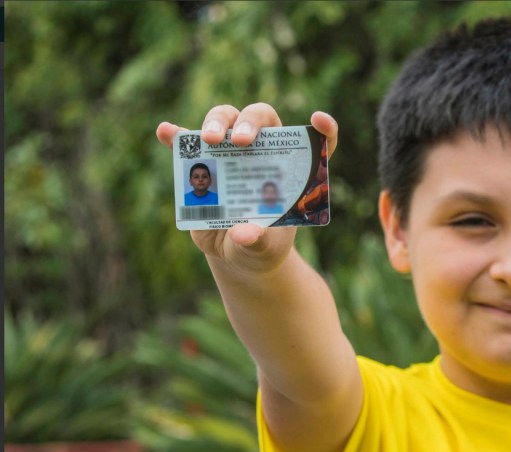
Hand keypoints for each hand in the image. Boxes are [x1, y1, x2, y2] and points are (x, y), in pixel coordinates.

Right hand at [156, 104, 337, 275]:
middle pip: (260, 118)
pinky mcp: (202, 164)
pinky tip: (166, 133)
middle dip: (250, 123)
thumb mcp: (265, 248)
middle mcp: (262, 151)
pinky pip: (187, 144)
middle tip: (240, 142)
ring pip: (224, 120)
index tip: (319, 120)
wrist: (237, 254)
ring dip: (215, 123)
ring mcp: (230, 154)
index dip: (323, 129)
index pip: (315, 141)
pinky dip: (177, 137)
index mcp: (290, 167)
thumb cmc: (262, 245)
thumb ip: (259, 240)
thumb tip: (243, 233)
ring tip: (208, 139)